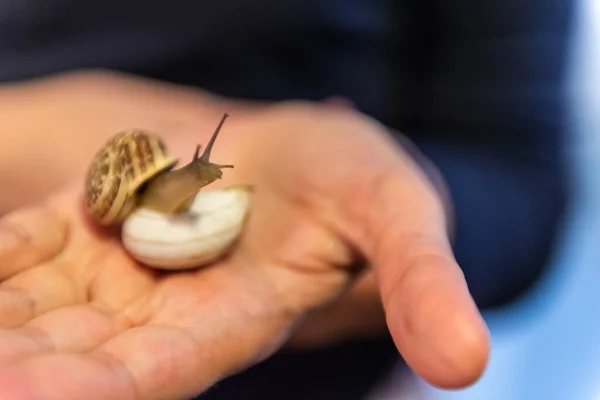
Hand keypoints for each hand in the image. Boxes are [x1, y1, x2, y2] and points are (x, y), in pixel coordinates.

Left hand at [0, 101, 489, 398]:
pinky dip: (0, 259)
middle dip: (22, 363)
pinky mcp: (104, 218)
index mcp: (238, 315)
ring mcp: (129, 261)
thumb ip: (423, 285)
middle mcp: (171, 303)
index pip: (159, 368)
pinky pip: (35, 243)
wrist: (313, 155)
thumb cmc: (361, 186)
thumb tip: (466, 360)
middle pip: (80, 349)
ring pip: (43, 302)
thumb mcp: (400, 221)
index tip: (27, 396)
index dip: (97, 388)